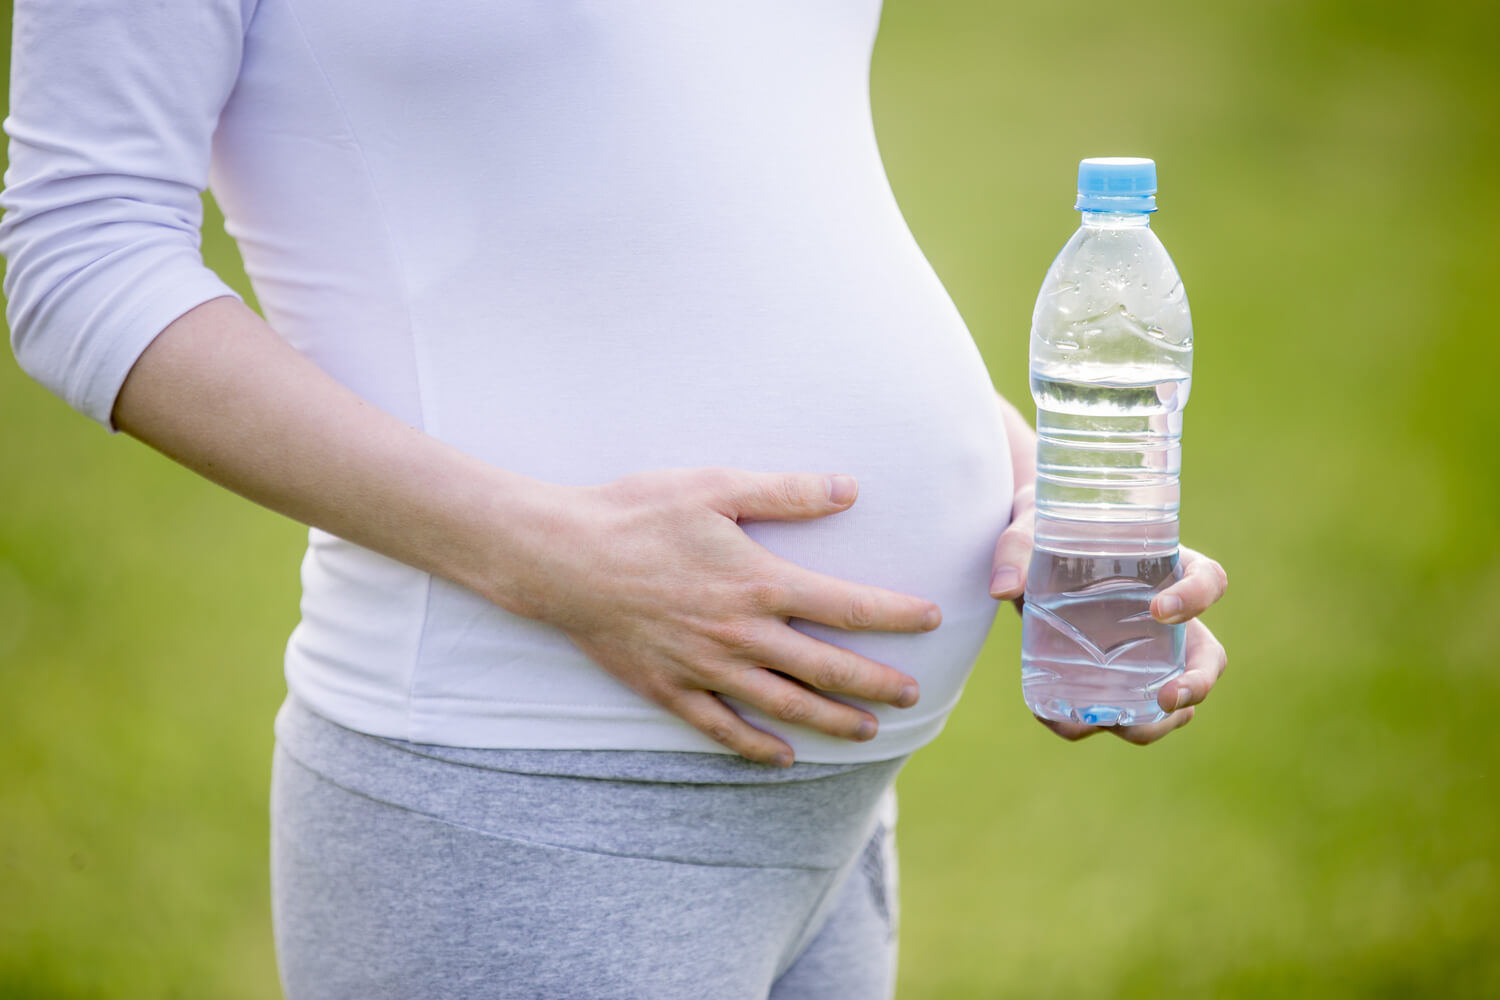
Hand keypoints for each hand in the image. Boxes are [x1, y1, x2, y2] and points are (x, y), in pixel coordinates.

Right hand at [509, 468, 939, 765]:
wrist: (560, 558)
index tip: (933, 619)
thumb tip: (850, 488)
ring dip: (832, 721)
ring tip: (869, 731)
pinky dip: (758, 747)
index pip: (847, 606)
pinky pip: (723, 729)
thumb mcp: (715, 486)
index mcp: (760, 582)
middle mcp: (741, 635)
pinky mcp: (669, 689)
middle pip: (826, 669)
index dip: (896, 615)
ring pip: (784, 706)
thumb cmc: (637, 513)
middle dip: (876, 684)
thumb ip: (787, 492)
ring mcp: (705, 668)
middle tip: (912, 696)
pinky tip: (785, 757)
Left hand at [988, 484, 1228, 744]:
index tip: (1158, 608)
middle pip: (1206, 657)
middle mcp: (1169, 617)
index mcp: (1167, 566)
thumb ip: (1016, 549)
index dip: (1196, 597)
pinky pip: (1123, 711)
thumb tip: (1003, 588)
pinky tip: (1063, 722)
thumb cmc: (1045, 533)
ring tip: (1114, 724)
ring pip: (1175, 697)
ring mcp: (1147, 653)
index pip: (1208, 580)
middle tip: (1167, 697)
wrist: (1027, 558)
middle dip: (1196, 683)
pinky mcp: (1115, 678)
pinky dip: (1098, 724)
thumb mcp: (1029, 529)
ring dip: (1155, 722)